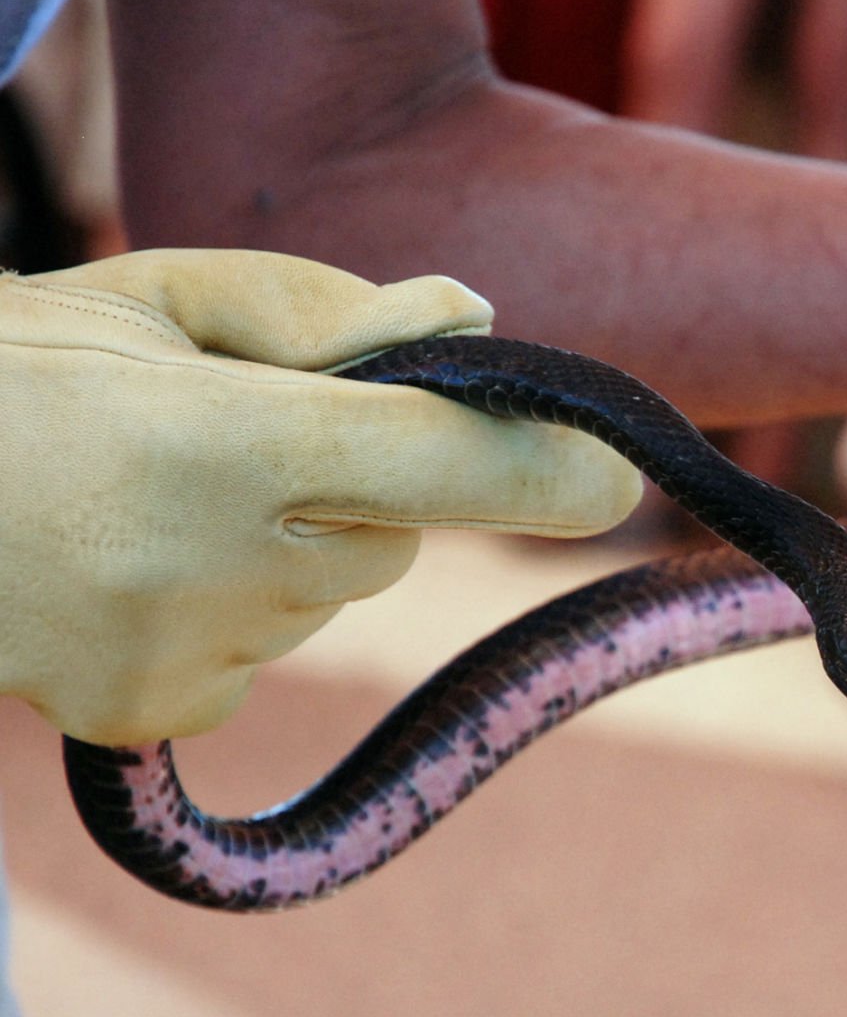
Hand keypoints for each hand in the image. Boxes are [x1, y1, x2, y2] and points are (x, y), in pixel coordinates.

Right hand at [0, 249, 642, 744]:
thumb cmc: (26, 369)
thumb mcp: (162, 298)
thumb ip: (325, 312)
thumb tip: (471, 322)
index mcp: (219, 441)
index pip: (441, 464)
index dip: (546, 475)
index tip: (617, 479)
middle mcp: (209, 567)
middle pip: (392, 534)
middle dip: (355, 486)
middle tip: (232, 440)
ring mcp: (180, 659)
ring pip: (332, 592)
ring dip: (287, 546)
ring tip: (156, 497)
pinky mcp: (153, 718)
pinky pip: (266, 653)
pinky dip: (233, 610)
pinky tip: (137, 566)